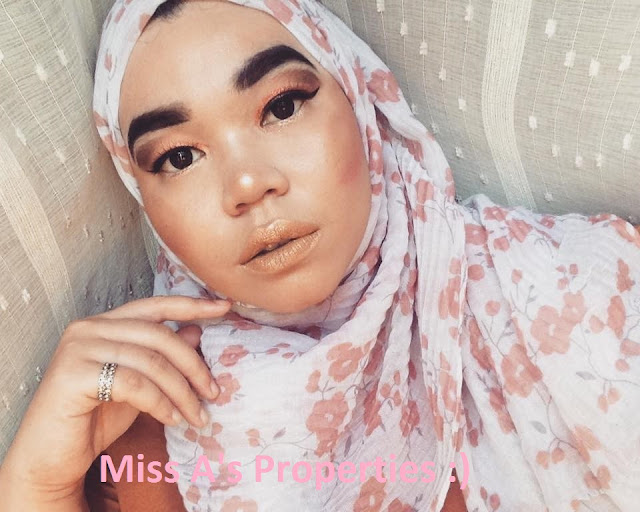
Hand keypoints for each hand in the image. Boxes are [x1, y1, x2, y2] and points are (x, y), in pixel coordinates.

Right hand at [0, 296, 229, 508]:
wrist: (51, 457)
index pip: (155, 305)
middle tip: (214, 392)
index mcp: (104, 323)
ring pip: (151, 362)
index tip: (226, 307)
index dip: (192, 305)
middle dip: (194, 366)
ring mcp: (78, 348)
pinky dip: (161, 403)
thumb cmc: (95, 418)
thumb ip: (161, 356)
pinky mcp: (72, 374)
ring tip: (198, 416)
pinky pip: (134, 383)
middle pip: (159, 336)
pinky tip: (172, 419)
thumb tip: (196, 332)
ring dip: (182, 392)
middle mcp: (89, 327)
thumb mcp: (139, 382)